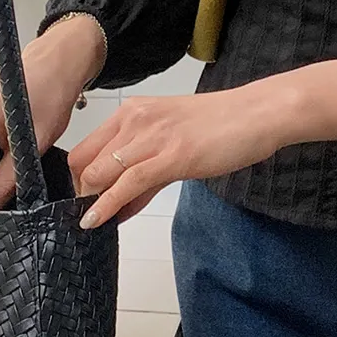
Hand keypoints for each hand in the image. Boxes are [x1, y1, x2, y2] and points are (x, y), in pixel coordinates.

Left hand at [69, 86, 279, 228]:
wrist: (257, 115)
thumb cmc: (221, 126)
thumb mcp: (172, 141)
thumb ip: (146, 170)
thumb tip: (123, 201)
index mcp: (133, 112)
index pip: (86, 148)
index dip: (79, 180)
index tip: (86, 201)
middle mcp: (135, 120)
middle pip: (84, 163)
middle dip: (82, 194)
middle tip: (92, 215)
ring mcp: (152, 138)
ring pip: (100, 174)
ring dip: (91, 203)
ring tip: (92, 223)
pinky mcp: (172, 157)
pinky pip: (128, 184)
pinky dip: (107, 205)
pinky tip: (98, 221)